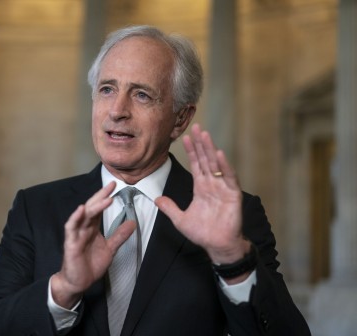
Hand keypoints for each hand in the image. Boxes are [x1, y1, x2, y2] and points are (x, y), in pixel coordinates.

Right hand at [51, 181, 135, 308]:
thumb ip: (119, 236)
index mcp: (92, 228)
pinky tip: (81, 210)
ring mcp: (76, 234)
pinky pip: (71, 228)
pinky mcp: (70, 243)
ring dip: (94, 206)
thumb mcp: (110, 249)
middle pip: (92, 207)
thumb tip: (132, 222)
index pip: (99, 208)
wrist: (78, 282)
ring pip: (84, 216)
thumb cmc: (90, 265)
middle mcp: (83, 228)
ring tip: (105, 198)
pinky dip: (75, 218)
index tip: (115, 185)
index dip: (105, 196)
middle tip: (111, 185)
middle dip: (101, 195)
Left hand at [155, 124, 249, 266]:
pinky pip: (228, 178)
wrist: (218, 246)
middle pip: (205, 159)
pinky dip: (224, 166)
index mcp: (201, 187)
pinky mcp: (233, 195)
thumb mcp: (180, 219)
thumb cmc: (203, 233)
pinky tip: (218, 153)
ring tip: (205, 134)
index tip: (186, 137)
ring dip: (210, 149)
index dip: (191, 151)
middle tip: (196, 127)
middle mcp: (212, 184)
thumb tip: (156, 199)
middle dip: (200, 144)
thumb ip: (169, 208)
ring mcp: (223, 188)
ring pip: (215, 164)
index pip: (195, 164)